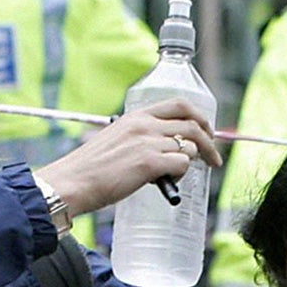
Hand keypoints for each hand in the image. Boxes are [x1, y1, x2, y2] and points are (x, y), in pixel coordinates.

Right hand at [36, 102, 222, 217]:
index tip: (206, 131)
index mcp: (136, 116)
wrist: (73, 182)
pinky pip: (182, 164)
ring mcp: (148, 142)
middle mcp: (144, 125)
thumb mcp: (116, 140)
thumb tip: (164, 151)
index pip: (179, 105)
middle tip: (213, 158)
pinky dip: (181, 174)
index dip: (199, 118)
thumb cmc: (91, 168)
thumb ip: (139, 139)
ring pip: (188, 146)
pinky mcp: (149, 163)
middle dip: (209, 142)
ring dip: (190, 162)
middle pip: (192, 125)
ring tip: (176, 176)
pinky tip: (168, 181)